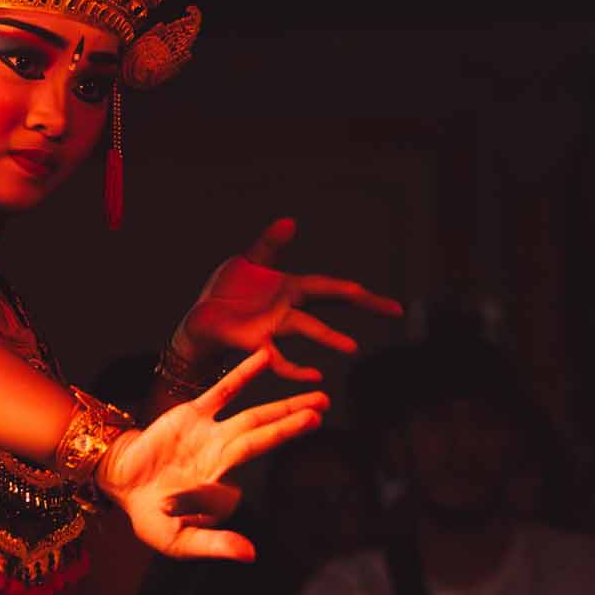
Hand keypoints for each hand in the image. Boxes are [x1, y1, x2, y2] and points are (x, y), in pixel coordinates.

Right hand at [99, 346, 325, 559]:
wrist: (120, 483)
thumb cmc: (151, 515)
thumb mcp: (179, 541)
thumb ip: (214, 544)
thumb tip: (250, 555)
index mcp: (221, 488)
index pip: (241, 485)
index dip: (227, 495)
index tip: (211, 495)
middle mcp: (223, 456)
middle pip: (265, 437)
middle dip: (294, 424)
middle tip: (323, 409)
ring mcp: (210, 434)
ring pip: (253, 417)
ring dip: (283, 406)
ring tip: (316, 396)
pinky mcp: (193, 414)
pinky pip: (223, 392)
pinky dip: (244, 375)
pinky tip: (264, 358)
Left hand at [175, 217, 398, 383]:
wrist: (199, 319)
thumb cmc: (227, 293)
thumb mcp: (248, 261)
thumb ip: (270, 244)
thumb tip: (290, 220)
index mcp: (292, 287)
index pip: (334, 287)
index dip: (363, 294)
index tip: (394, 306)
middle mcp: (290, 308)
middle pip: (331, 303)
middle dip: (363, 305)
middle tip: (394, 311)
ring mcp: (275, 326)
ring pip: (308, 328)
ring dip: (330, 337)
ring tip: (352, 347)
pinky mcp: (255, 342)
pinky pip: (277, 357)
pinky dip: (293, 367)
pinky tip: (312, 374)